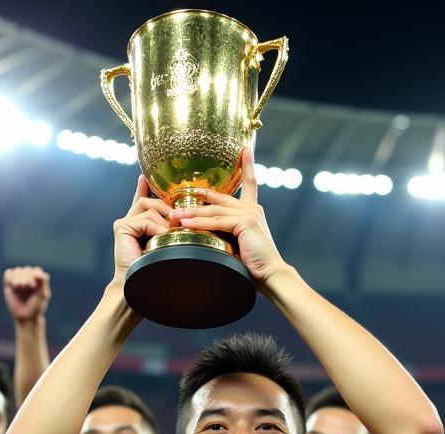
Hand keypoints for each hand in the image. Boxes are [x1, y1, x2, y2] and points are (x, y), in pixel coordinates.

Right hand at [4, 266, 50, 322]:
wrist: (26, 316)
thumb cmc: (36, 306)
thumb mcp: (43, 294)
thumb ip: (43, 281)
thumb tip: (38, 272)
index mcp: (38, 280)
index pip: (36, 270)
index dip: (34, 275)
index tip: (33, 286)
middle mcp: (28, 279)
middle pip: (26, 270)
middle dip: (25, 277)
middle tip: (25, 287)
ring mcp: (19, 281)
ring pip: (17, 270)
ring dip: (18, 278)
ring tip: (20, 287)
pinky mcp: (9, 284)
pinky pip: (8, 273)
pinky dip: (10, 277)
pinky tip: (12, 285)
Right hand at [112, 176, 173, 284]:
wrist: (138, 283)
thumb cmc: (154, 268)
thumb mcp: (164, 244)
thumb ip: (167, 230)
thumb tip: (179, 220)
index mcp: (138, 224)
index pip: (141, 200)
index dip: (143, 187)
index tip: (144, 176)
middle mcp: (129, 220)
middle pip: (150, 201)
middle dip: (166, 208)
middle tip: (177, 220)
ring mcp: (124, 223)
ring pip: (149, 207)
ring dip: (163, 220)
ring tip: (168, 234)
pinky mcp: (122, 227)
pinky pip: (145, 218)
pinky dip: (156, 227)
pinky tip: (159, 237)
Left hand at [168, 148, 288, 287]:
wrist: (270, 274)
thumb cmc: (255, 265)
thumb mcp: (240, 244)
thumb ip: (228, 233)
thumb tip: (208, 234)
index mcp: (253, 210)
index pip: (250, 183)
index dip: (247, 165)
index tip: (245, 149)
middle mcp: (252, 207)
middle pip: (219, 198)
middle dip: (197, 199)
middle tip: (175, 202)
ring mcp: (249, 213)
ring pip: (214, 210)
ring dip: (191, 213)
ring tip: (173, 216)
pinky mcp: (245, 222)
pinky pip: (216, 222)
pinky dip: (199, 223)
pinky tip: (185, 224)